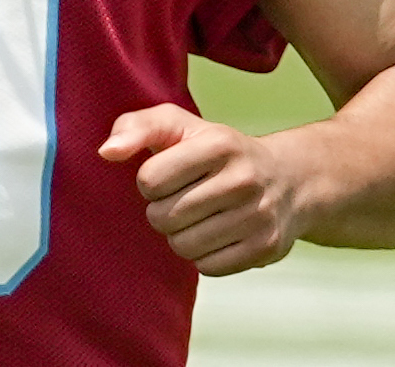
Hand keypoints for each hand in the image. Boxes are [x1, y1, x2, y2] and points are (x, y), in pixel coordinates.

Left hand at [100, 103, 301, 275]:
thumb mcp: (180, 126)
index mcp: (218, 143)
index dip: (149, 181)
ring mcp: (258, 215)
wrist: (288, 180)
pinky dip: (203, 256)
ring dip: (180, 236)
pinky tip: (216, 234)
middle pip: (163, 217)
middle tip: (182, 199)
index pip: (150, 179)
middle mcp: (243, 179)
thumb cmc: (217, 151)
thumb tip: (106, 153)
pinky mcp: (265, 248)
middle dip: (162, 211)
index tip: (168, 175)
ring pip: (183, 246)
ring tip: (198, 217)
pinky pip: (207, 267)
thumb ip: (136, 127)